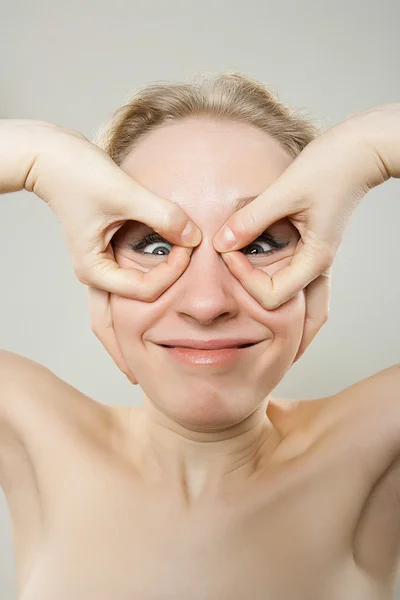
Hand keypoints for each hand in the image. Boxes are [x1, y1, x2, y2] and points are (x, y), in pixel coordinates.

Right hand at [9, 120, 201, 298]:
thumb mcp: (125, 194)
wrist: (51, 154)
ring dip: (169, 258)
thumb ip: (163, 216)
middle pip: (148, 286)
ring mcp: (103, 259)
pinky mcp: (110, 244)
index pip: (146, 290)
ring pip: (146, 272)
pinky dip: (159, 246)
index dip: (173, 270)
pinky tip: (172, 230)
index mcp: (95, 270)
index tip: (189, 242)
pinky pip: (141, 256)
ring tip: (185, 236)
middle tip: (191, 240)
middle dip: (174, 268)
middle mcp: (98, 271)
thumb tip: (195, 237)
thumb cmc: (77, 173)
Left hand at [213, 104, 399, 358]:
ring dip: (284, 325)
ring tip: (264, 341)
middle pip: (298, 320)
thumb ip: (252, 219)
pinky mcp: (313, 248)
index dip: (244, 279)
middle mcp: (317, 266)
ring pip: (305, 310)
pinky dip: (286, 299)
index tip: (226, 252)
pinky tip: (268, 299)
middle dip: (272, 331)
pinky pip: (302, 286)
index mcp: (314, 259)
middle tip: (244, 339)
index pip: (272, 296)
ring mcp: (317, 259)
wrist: (360, 152)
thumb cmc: (331, 166)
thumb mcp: (286, 190)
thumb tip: (221, 243)